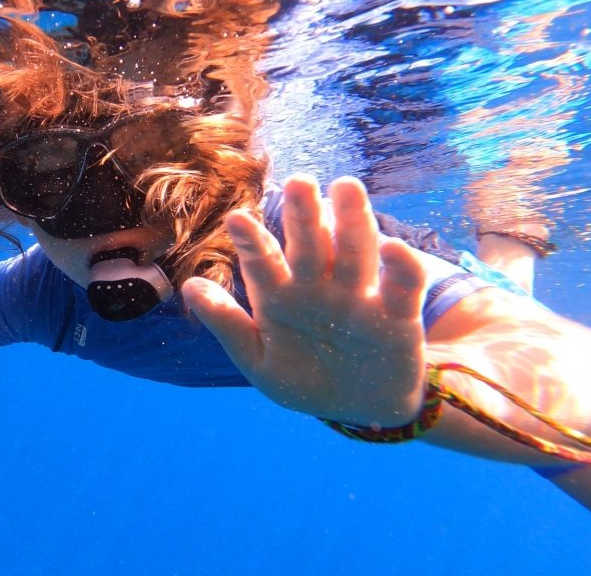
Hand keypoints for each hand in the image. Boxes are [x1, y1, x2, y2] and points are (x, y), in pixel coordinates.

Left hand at [182, 175, 427, 425]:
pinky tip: (394, 249)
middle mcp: (318, 285)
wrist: (358, 408)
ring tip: (346, 188)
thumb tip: (189, 287)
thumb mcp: (258, 359)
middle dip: (303, 215)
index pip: (264, 260)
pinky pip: (401, 288)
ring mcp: (357, 296)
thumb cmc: (303, 377)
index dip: (253, 240)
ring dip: (352, 222)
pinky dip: (401, 268)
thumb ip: (228, 324)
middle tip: (298, 182)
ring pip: (354, 252)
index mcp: (281, 293)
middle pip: (310, 244)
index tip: (236, 220)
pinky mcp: (397, 315)